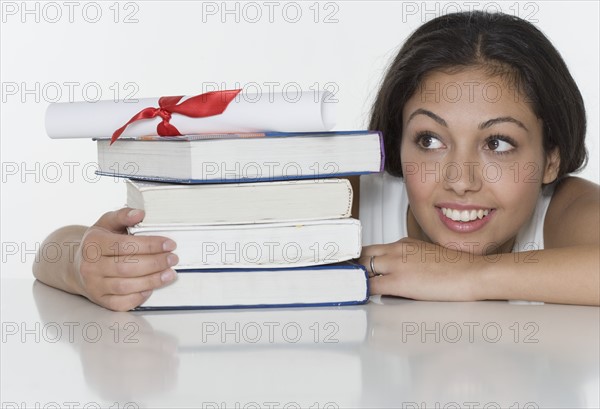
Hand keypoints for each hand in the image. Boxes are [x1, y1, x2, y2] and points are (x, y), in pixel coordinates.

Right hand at [71, 207, 178, 310]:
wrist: (78, 266)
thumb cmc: (99, 243)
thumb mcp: (106, 223)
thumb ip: (123, 215)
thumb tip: (140, 214)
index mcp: (93, 243)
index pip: (124, 245)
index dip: (150, 245)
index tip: (169, 244)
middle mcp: (90, 266)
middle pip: (126, 267)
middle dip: (155, 263)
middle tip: (173, 258)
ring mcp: (94, 285)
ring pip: (125, 286)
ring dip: (152, 281)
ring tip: (170, 274)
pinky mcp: (100, 300)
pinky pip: (121, 303)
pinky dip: (139, 297)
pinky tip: (152, 288)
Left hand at [359, 237, 479, 300]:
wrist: (473, 273)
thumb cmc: (458, 269)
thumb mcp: (428, 257)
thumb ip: (410, 263)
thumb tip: (400, 278)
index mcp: (404, 244)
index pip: (372, 249)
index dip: (361, 260)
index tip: (354, 268)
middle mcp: (397, 250)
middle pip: (362, 255)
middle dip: (352, 266)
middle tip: (344, 277)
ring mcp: (396, 264)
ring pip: (362, 268)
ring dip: (354, 279)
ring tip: (347, 288)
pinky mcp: (398, 282)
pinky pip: (370, 286)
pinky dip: (361, 291)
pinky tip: (358, 297)